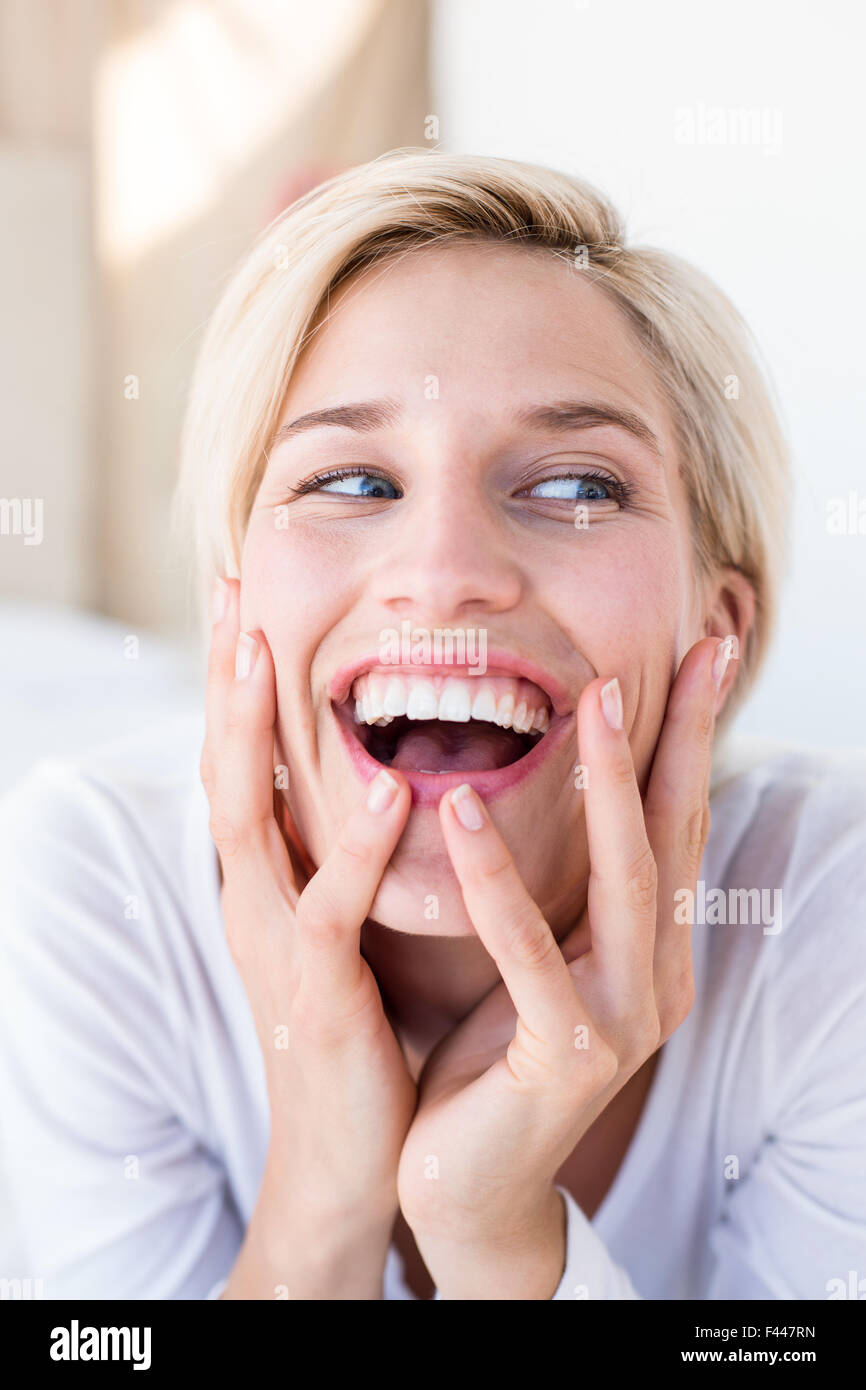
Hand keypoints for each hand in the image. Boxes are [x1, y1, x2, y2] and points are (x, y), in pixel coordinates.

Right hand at [202, 578, 415, 1295]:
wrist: (353, 1153)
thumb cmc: (364, 1029)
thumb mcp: (346, 927)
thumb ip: (349, 856)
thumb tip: (383, 776)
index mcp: (269, 883)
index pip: (241, 764)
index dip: (235, 685)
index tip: (242, 600)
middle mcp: (257, 900)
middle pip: (222, 771)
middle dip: (222, 684)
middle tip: (231, 595)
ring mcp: (276, 943)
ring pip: (245, 821)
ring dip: (248, 736)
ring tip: (260, 653)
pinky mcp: (319, 990)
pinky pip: (332, 908)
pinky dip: (359, 848)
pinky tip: (391, 790)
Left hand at [396, 636, 726, 1298]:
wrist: (467, 1188)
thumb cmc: (489, 1059)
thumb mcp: (536, 959)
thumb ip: (555, 892)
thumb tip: (547, 797)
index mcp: (648, 948)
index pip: (676, 824)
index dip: (690, 740)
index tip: (703, 656)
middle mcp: (655, 976)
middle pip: (676, 837)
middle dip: (687, 739)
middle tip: (699, 650)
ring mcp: (621, 1019)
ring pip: (626, 884)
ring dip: (611, 789)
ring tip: (595, 701)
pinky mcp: (564, 1057)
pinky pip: (529, 955)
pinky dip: (497, 882)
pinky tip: (463, 812)